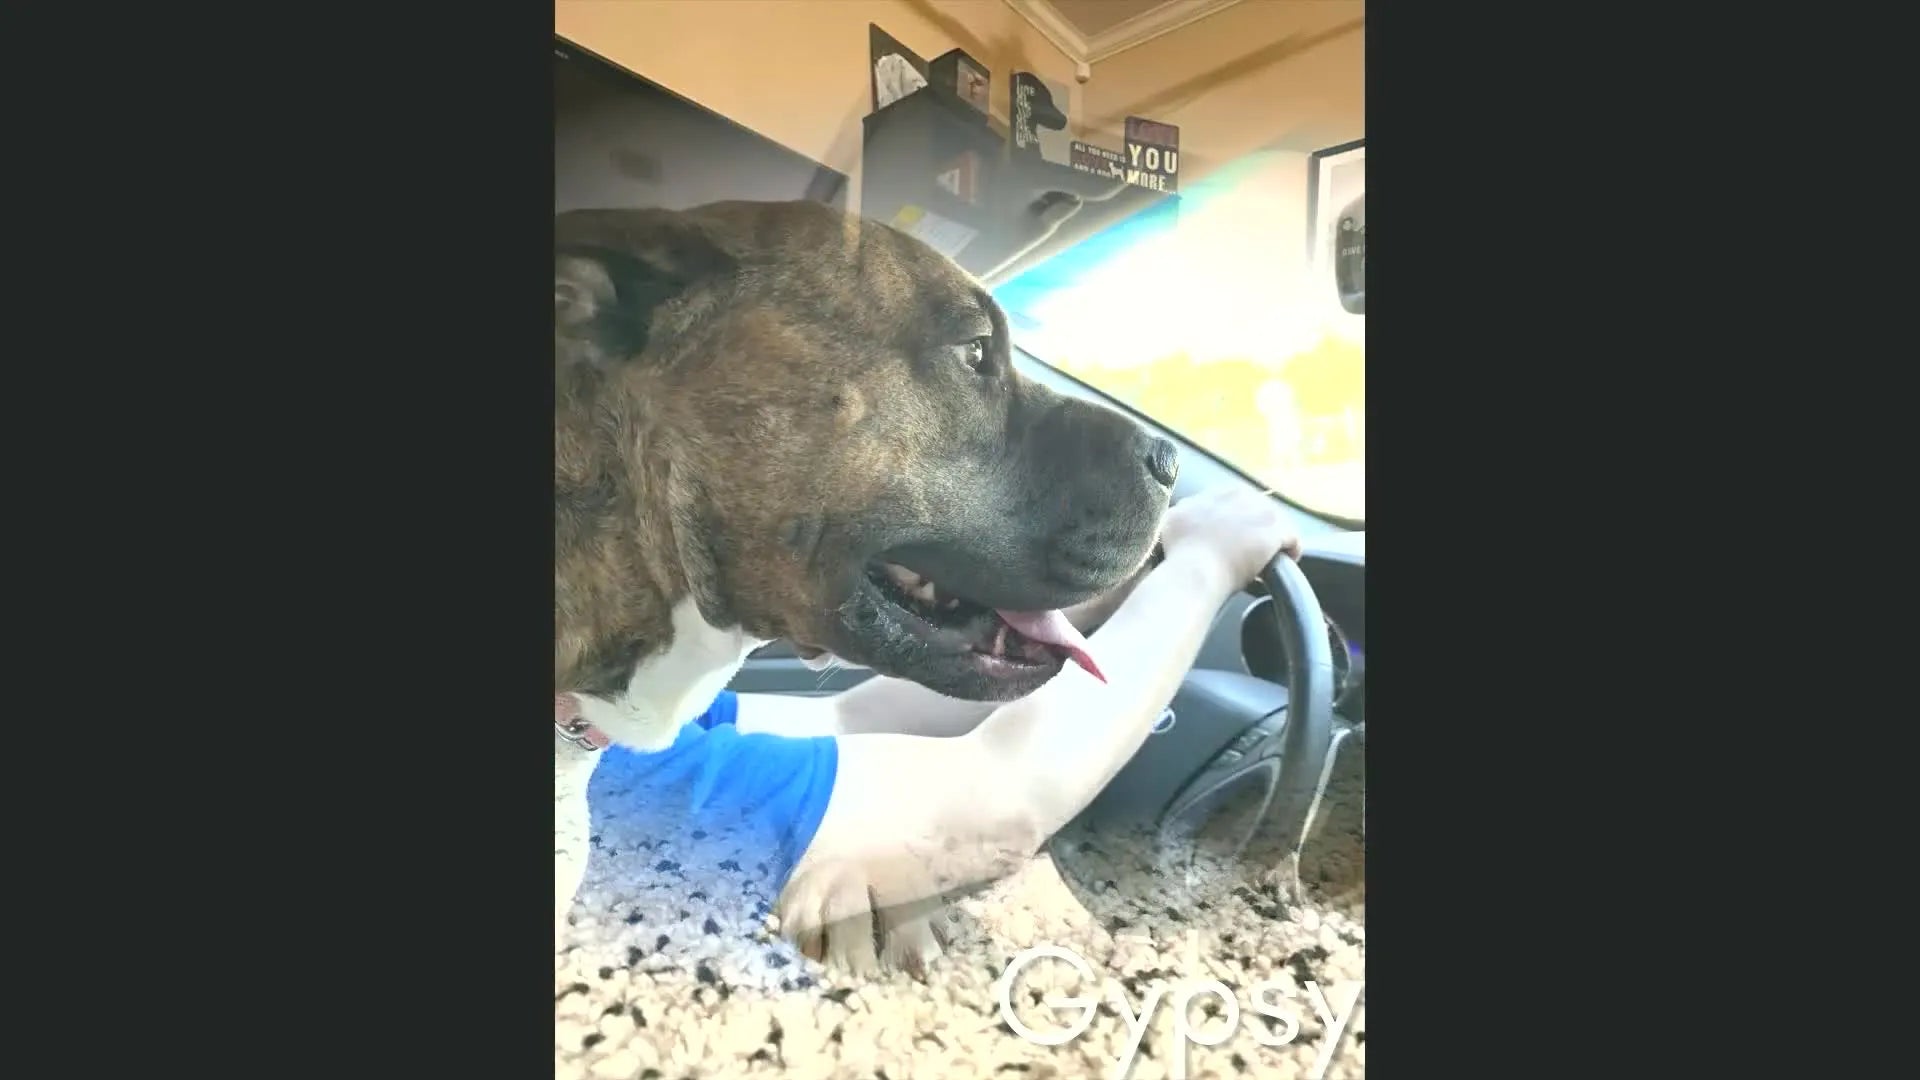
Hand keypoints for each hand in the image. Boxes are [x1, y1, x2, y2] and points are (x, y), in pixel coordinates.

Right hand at [1158, 485, 1301, 591]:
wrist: (1195, 569)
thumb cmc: (1179, 552)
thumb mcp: (1172, 520)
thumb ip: (1183, 511)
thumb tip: (1184, 511)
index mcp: (1217, 492)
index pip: (1240, 500)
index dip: (1241, 520)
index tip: (1238, 537)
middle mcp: (1241, 496)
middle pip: (1261, 508)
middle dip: (1259, 528)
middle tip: (1255, 550)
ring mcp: (1260, 512)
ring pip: (1280, 521)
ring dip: (1277, 538)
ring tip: (1273, 556)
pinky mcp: (1275, 531)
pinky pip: (1293, 538)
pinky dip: (1292, 550)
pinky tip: (1287, 560)